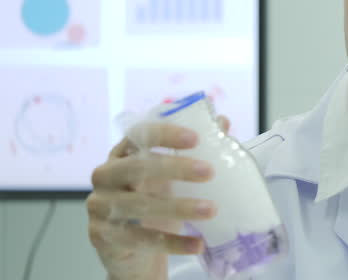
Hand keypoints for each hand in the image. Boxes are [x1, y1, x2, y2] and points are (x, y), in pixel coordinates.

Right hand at [86, 115, 230, 279]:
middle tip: (209, 172)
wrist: (131, 251)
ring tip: (211, 210)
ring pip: (138, 205)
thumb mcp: (173, 177)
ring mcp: (100, 206)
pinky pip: (139, 239)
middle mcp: (105, 175)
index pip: (138, 134)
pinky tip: (198, 244)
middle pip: (137, 167)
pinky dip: (172, 243)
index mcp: (122, 153)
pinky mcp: (102, 235)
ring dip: (179, 208)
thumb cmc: (153, 202)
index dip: (165, 134)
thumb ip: (194, 151)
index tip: (196, 138)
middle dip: (175, 167)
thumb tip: (223, 122)